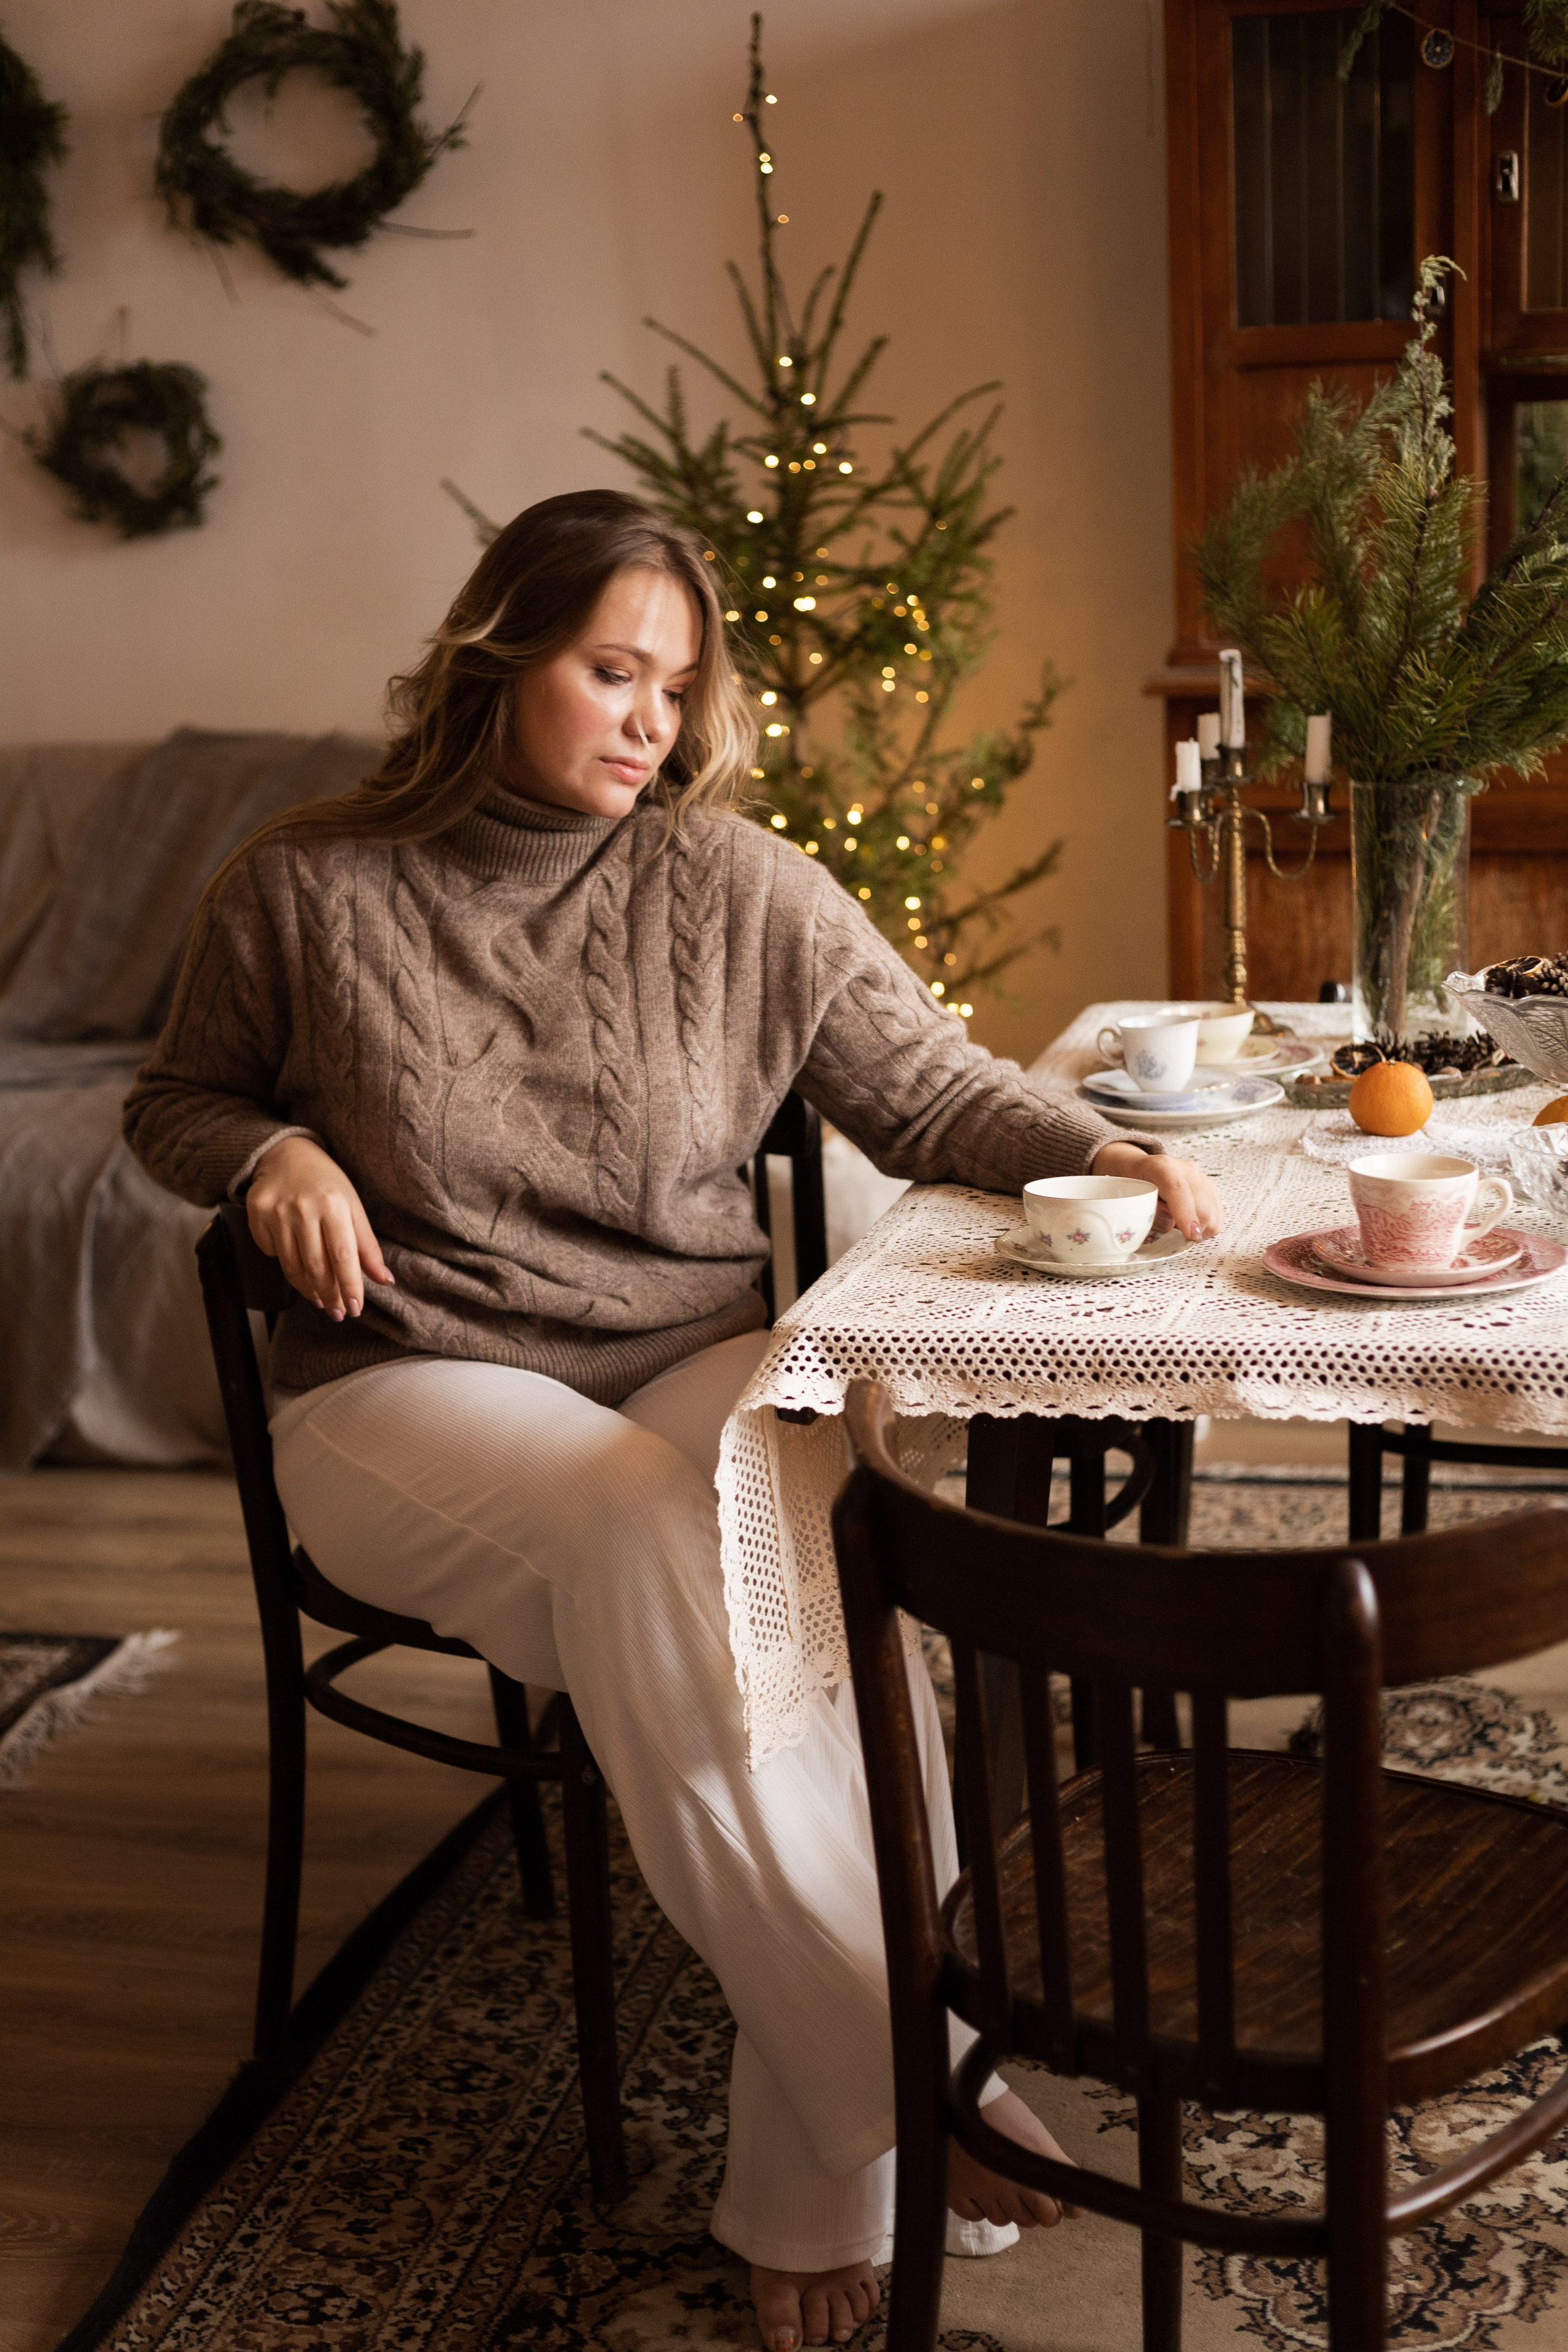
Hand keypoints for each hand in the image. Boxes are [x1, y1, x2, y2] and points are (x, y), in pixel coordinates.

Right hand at [246, 1135, 394, 1320]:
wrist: (286, 1153)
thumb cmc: (327, 1183)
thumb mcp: (353, 1207)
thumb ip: (367, 1245)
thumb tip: (384, 1280)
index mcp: (334, 1205)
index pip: (343, 1256)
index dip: (349, 1286)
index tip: (355, 1308)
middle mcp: (303, 1208)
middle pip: (316, 1267)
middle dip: (329, 1295)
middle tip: (338, 1313)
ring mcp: (276, 1212)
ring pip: (291, 1266)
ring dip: (308, 1289)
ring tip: (320, 1300)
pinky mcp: (256, 1214)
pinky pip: (271, 1252)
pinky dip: (285, 1263)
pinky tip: (295, 1263)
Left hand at [1091, 1140, 1222, 1240]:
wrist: (1136, 1168)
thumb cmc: (1128, 1185)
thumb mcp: (1127, 1198)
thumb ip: (1145, 1212)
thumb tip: (1170, 1224)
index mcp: (1160, 1166)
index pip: (1177, 1188)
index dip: (1185, 1213)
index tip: (1190, 1234)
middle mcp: (1186, 1169)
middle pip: (1202, 1207)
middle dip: (1190, 1229)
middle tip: (1170, 1232)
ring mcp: (1201, 1177)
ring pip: (1213, 1215)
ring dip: (1198, 1230)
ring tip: (1177, 1226)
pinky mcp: (1210, 1188)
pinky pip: (1217, 1216)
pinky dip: (1205, 1227)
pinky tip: (1188, 1223)